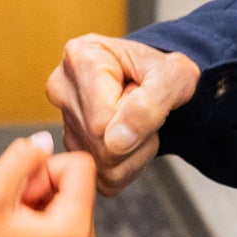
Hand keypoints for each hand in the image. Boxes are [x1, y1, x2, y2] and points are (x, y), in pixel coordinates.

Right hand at [0, 136, 97, 236]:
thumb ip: (21, 157)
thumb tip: (45, 139)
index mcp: (74, 233)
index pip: (80, 165)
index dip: (43, 168)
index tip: (18, 193)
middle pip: (76, 182)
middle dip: (41, 187)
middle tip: (10, 213)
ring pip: (69, 199)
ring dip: (39, 202)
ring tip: (11, 227)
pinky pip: (65, 219)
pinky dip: (41, 219)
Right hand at [45, 34, 198, 196]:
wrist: (161, 80)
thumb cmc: (164, 72)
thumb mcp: (174, 77)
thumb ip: (150, 104)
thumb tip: (116, 141)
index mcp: (80, 57)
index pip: (102, 120)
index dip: (136, 118)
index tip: (144, 93)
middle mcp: (62, 88)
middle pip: (100, 145)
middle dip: (138, 135)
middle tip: (145, 107)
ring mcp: (63, 121)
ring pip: (104, 166)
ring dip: (137, 151)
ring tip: (138, 120)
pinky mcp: (74, 149)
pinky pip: (106, 179)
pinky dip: (130, 165)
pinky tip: (132, 137)